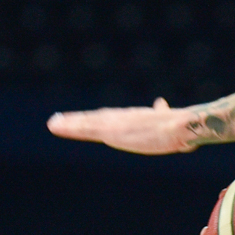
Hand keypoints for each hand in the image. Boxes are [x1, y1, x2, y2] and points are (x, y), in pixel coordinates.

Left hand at [48, 97, 197, 153]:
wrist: (181, 127)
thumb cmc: (182, 126)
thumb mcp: (169, 118)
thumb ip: (162, 111)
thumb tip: (161, 103)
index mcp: (136, 117)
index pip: (111, 118)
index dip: (95, 118)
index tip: (84, 118)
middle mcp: (122, 118)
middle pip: (96, 118)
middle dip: (78, 120)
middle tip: (58, 120)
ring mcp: (116, 124)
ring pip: (87, 122)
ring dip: (69, 123)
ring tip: (53, 123)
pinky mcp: (111, 131)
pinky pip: (85, 127)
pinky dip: (69, 126)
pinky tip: (56, 126)